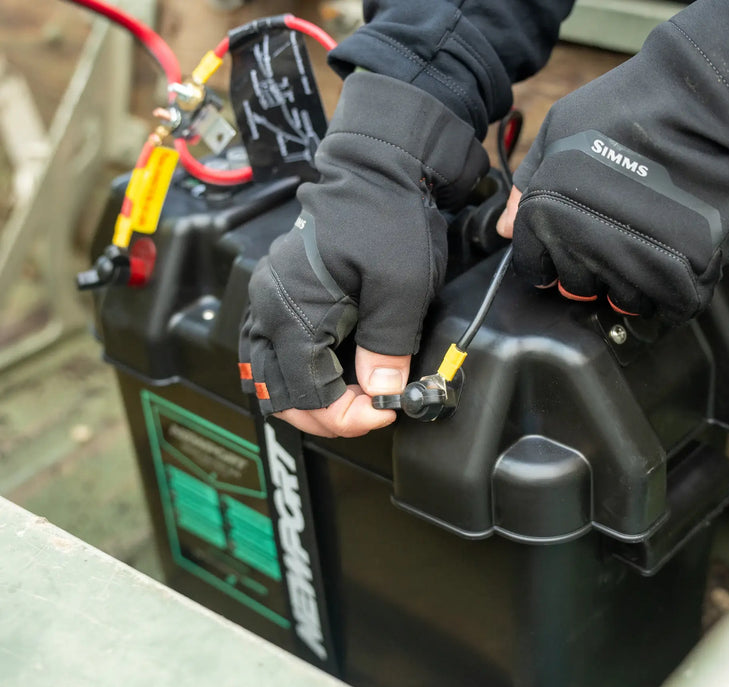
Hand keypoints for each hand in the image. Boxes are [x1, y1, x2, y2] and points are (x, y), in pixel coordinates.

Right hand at [238, 72, 486, 436]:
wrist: (376, 169)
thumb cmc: (388, 218)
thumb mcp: (400, 288)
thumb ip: (387, 347)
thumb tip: (379, 394)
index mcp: (294, 310)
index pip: (307, 392)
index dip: (345, 416)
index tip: (383, 411)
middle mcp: (269, 308)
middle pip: (279, 393)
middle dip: (324, 415)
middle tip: (367, 413)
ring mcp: (268, 300)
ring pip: (268, 377)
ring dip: (304, 401)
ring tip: (346, 403)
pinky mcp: (279, 295)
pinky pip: (269, 352)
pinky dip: (293, 376)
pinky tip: (324, 378)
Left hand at [501, 0, 728, 322]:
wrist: (703, 100)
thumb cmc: (626, 107)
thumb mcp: (558, 133)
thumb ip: (527, 183)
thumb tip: (505, 229)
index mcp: (547, 218)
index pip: (534, 269)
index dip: (549, 259)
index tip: (566, 246)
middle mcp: (583, 247)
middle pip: (576, 287)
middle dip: (588, 269)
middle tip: (611, 238)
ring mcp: (632, 262)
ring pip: (623, 300)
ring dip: (632, 281)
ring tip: (644, 245)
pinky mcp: (681, 272)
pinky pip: (669, 304)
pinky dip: (672, 291)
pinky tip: (672, 262)